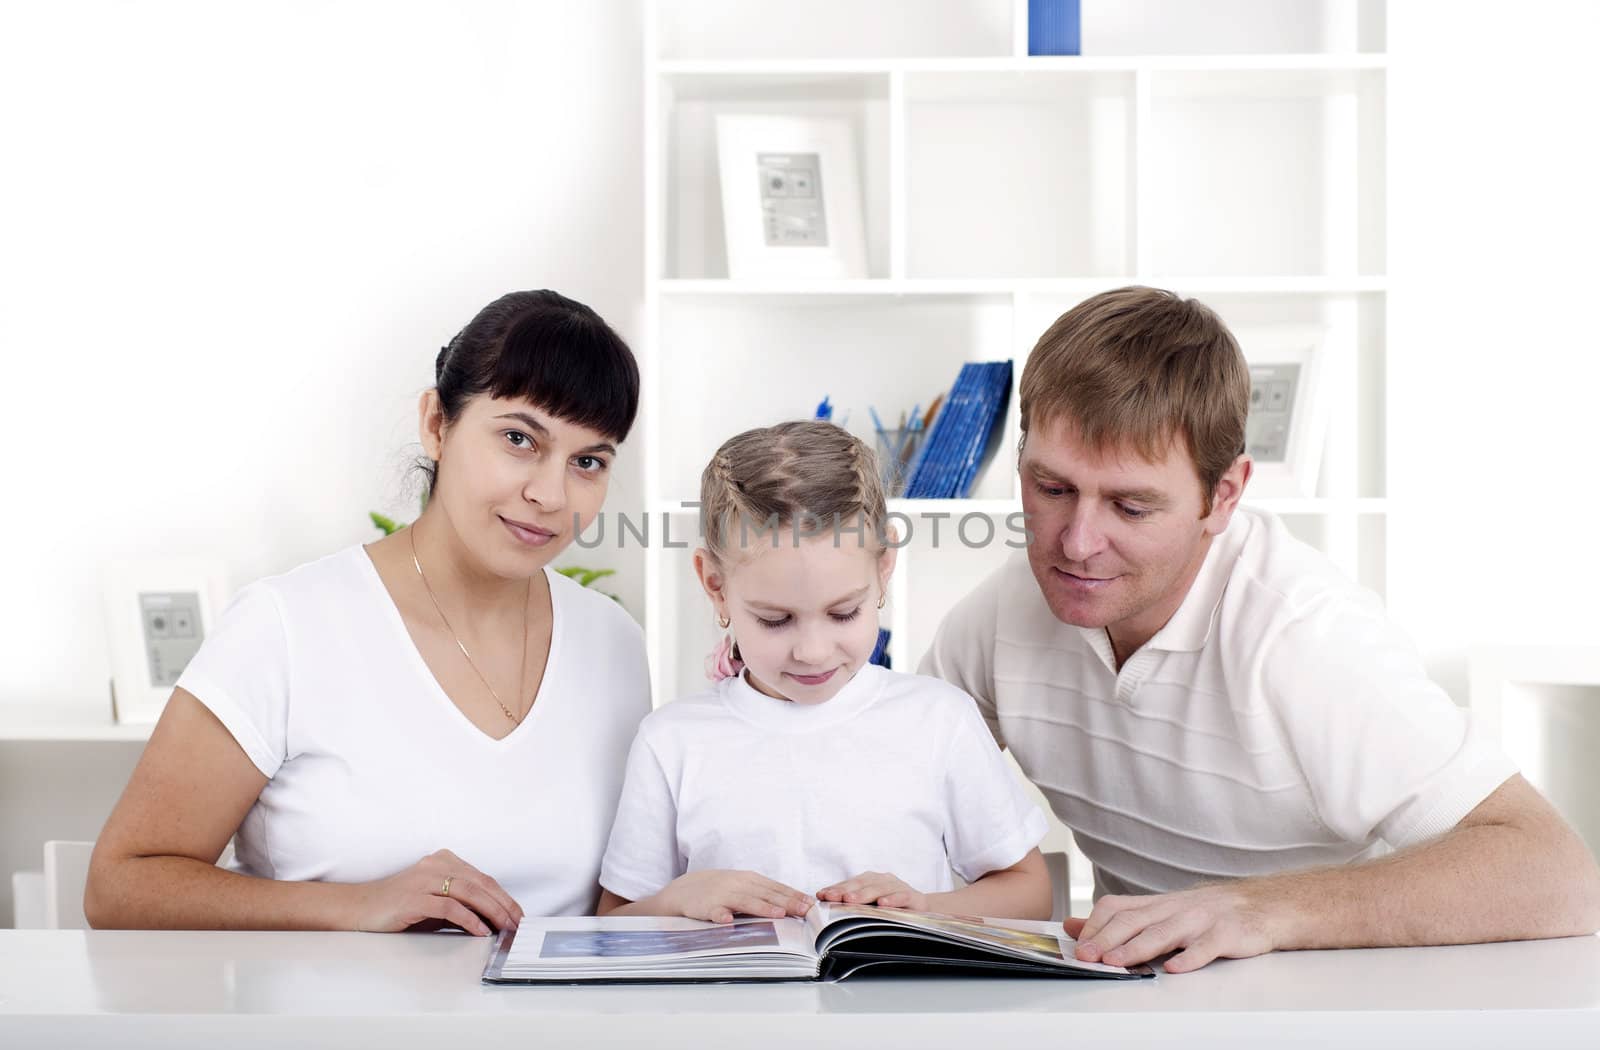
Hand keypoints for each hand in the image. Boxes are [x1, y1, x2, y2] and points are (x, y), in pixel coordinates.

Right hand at [352, 849, 523, 936]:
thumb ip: (461, 904)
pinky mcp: (414, 898)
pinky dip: (469, 919)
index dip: (504, 896)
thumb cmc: (399, 906)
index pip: (483, 878)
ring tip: (504, 927)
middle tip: (517, 923)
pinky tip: (480, 930)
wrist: (360, 908)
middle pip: (480, 883)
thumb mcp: (435, 901)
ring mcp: (425, 880)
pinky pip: (449, 907)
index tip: (518, 913)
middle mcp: (436, 865)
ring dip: (491, 911)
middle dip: (503, 904)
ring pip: (469, 892)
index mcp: (444, 861)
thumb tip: (492, 920)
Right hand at [657, 870, 814, 924]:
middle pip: (766, 894)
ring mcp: (722, 895)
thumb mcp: (743, 888)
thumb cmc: (720, 890)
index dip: (794, 895)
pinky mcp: (706, 906)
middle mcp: (739, 884)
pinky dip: (722, 916)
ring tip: (778, 914)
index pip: (776, 888)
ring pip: (746, 901)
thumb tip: (793, 905)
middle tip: (804, 910)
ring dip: (762, 907)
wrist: (684, 889)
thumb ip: (764, 895)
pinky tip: (728, 921)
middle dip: (787, 902)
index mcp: (750, 880)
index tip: (811, 904)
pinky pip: (715, 912)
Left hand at [816, 871, 926, 910]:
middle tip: (831, 897)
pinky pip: (902, 897)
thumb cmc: (892, 908)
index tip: (821, 895)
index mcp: (871, 881)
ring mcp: (898, 887)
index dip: (835, 888)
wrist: (923, 909)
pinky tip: (882, 904)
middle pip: (861, 884)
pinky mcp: (914, 897)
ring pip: (879, 888)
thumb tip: (828, 910)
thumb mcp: (873, 906)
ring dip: (864, 894)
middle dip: (844, 890)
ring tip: (850, 900)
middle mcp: (883, 880)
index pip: (850, 884)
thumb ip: (855, 906)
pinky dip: (892, 899)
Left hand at [1063, 883, 1279, 972]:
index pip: (1117, 908)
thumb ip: (1120, 920)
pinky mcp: (1227, 934)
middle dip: (1107, 939)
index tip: (1077, 946)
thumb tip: (1074, 927)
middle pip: (1134, 920)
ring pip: (1164, 932)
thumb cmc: (1207, 914)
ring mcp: (1201, 920)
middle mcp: (1174, 908)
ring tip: (1117, 963)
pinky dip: (1189, 958)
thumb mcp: (1161, 912)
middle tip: (1087, 956)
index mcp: (1157, 904)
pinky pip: (1206, 947)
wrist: (1262, 905)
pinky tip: (1174, 969)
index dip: (1095, 926)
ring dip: (1137, 948)